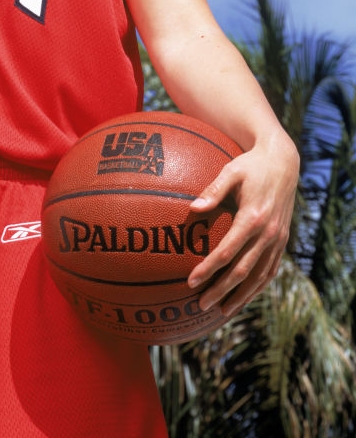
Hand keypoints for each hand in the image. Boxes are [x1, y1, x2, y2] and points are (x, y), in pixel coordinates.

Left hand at [185, 134, 298, 317]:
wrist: (283, 163)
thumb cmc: (251, 165)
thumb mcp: (231, 171)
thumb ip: (213, 190)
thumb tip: (192, 208)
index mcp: (253, 218)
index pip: (228, 252)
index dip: (209, 269)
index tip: (191, 281)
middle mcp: (269, 234)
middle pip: (243, 271)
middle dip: (222, 290)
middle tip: (201, 304)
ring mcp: (278, 240)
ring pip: (259, 277)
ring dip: (241, 296)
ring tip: (222, 311)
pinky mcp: (282, 241)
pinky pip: (270, 270)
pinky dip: (257, 287)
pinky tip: (244, 296)